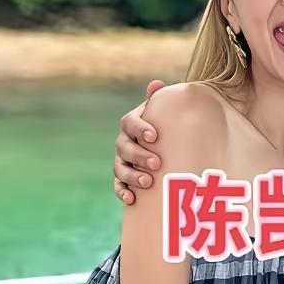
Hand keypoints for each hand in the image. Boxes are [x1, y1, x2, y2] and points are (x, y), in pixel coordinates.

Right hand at [113, 79, 164, 204]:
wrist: (164, 141)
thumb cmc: (166, 123)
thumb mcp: (164, 110)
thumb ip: (160, 99)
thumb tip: (156, 83)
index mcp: (132, 122)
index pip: (130, 122)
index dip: (140, 128)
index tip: (154, 136)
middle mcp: (124, 140)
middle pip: (124, 148)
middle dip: (139, 156)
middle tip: (157, 163)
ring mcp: (122, 160)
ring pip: (120, 168)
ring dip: (132, 176)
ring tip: (147, 182)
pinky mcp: (123, 177)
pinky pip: (118, 185)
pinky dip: (122, 192)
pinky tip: (132, 199)